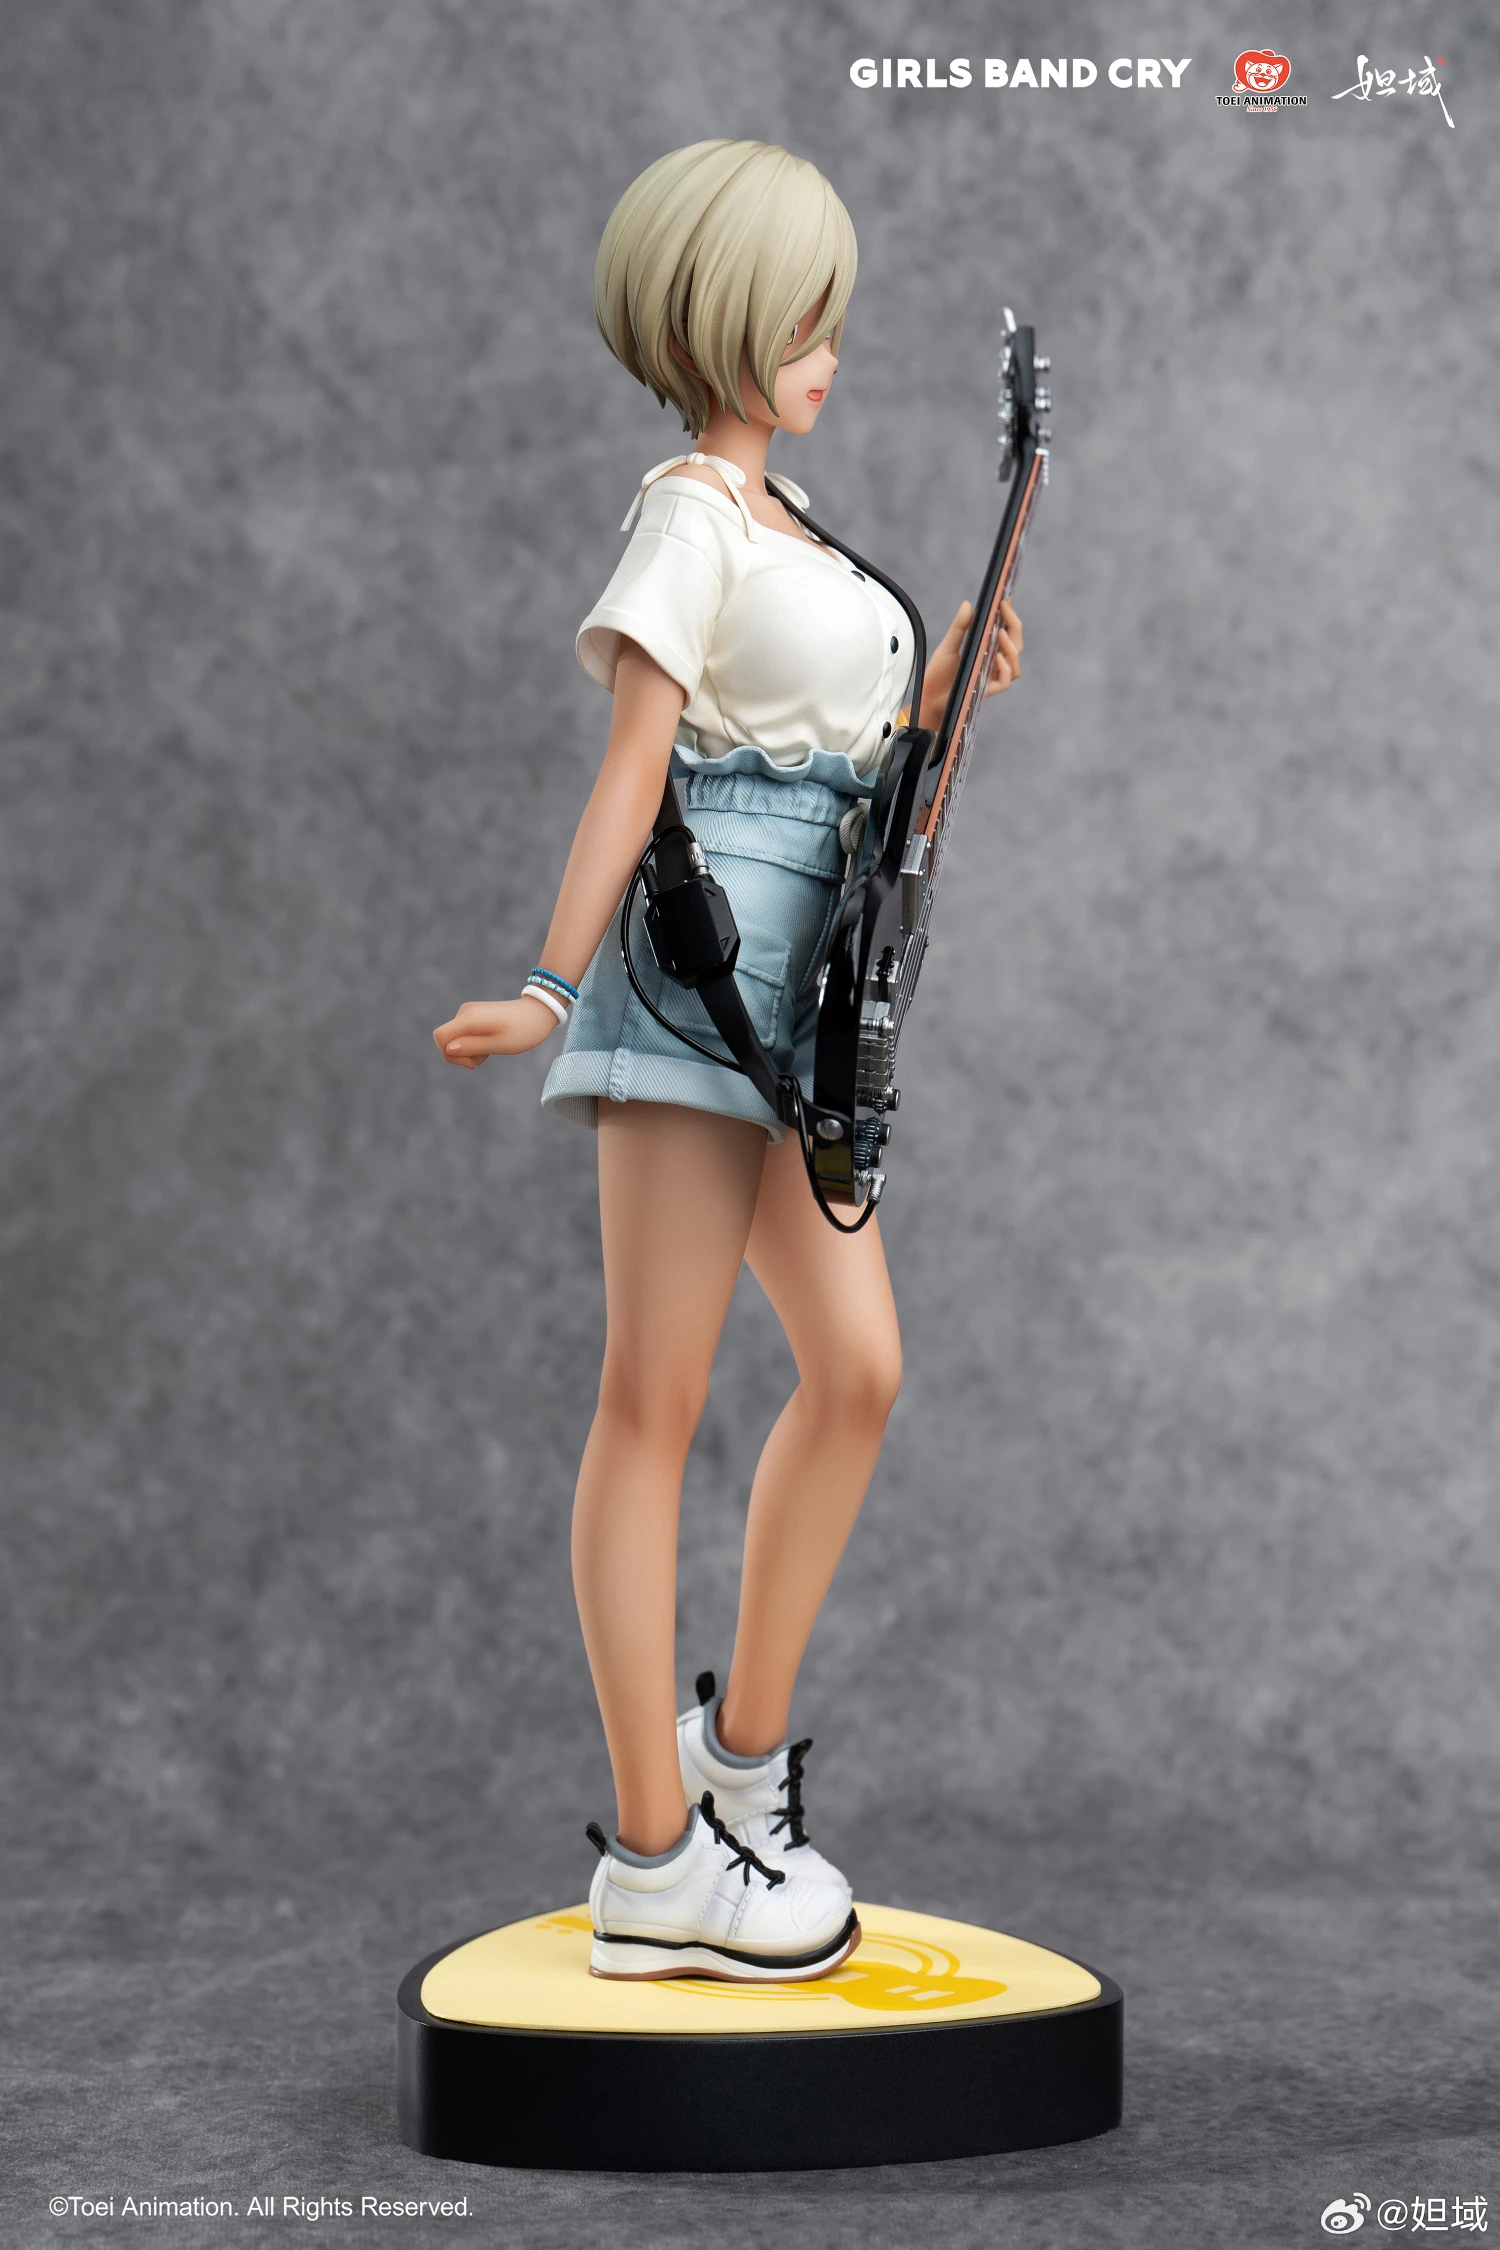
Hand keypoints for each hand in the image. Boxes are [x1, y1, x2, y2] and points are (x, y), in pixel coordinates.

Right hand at [433, 995, 559, 1069]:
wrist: (540, 1012)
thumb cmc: (522, 1031)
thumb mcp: (498, 1044)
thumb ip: (472, 1047)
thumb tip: (449, 1049)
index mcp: (469, 1018)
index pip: (440, 1037)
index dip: (449, 1055)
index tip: (473, 1064)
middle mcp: (465, 1012)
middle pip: (447, 1039)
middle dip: (462, 1055)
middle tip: (485, 1057)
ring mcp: (469, 1012)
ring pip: (456, 1038)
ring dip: (470, 1050)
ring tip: (492, 1049)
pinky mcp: (475, 1014)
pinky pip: (464, 1033)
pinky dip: (475, 1043)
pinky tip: (491, 1043)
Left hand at [916, 598, 1021, 730]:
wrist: (927, 697)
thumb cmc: (938, 674)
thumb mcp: (948, 646)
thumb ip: (960, 627)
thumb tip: (967, 604)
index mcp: (988, 652)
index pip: (1007, 633)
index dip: (1009, 617)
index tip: (1004, 600)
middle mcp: (994, 665)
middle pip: (1016, 645)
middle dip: (1014, 625)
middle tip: (1004, 609)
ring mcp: (992, 678)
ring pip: (1015, 663)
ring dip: (1011, 646)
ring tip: (999, 632)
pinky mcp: (987, 691)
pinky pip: (1006, 681)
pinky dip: (1005, 668)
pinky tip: (997, 656)